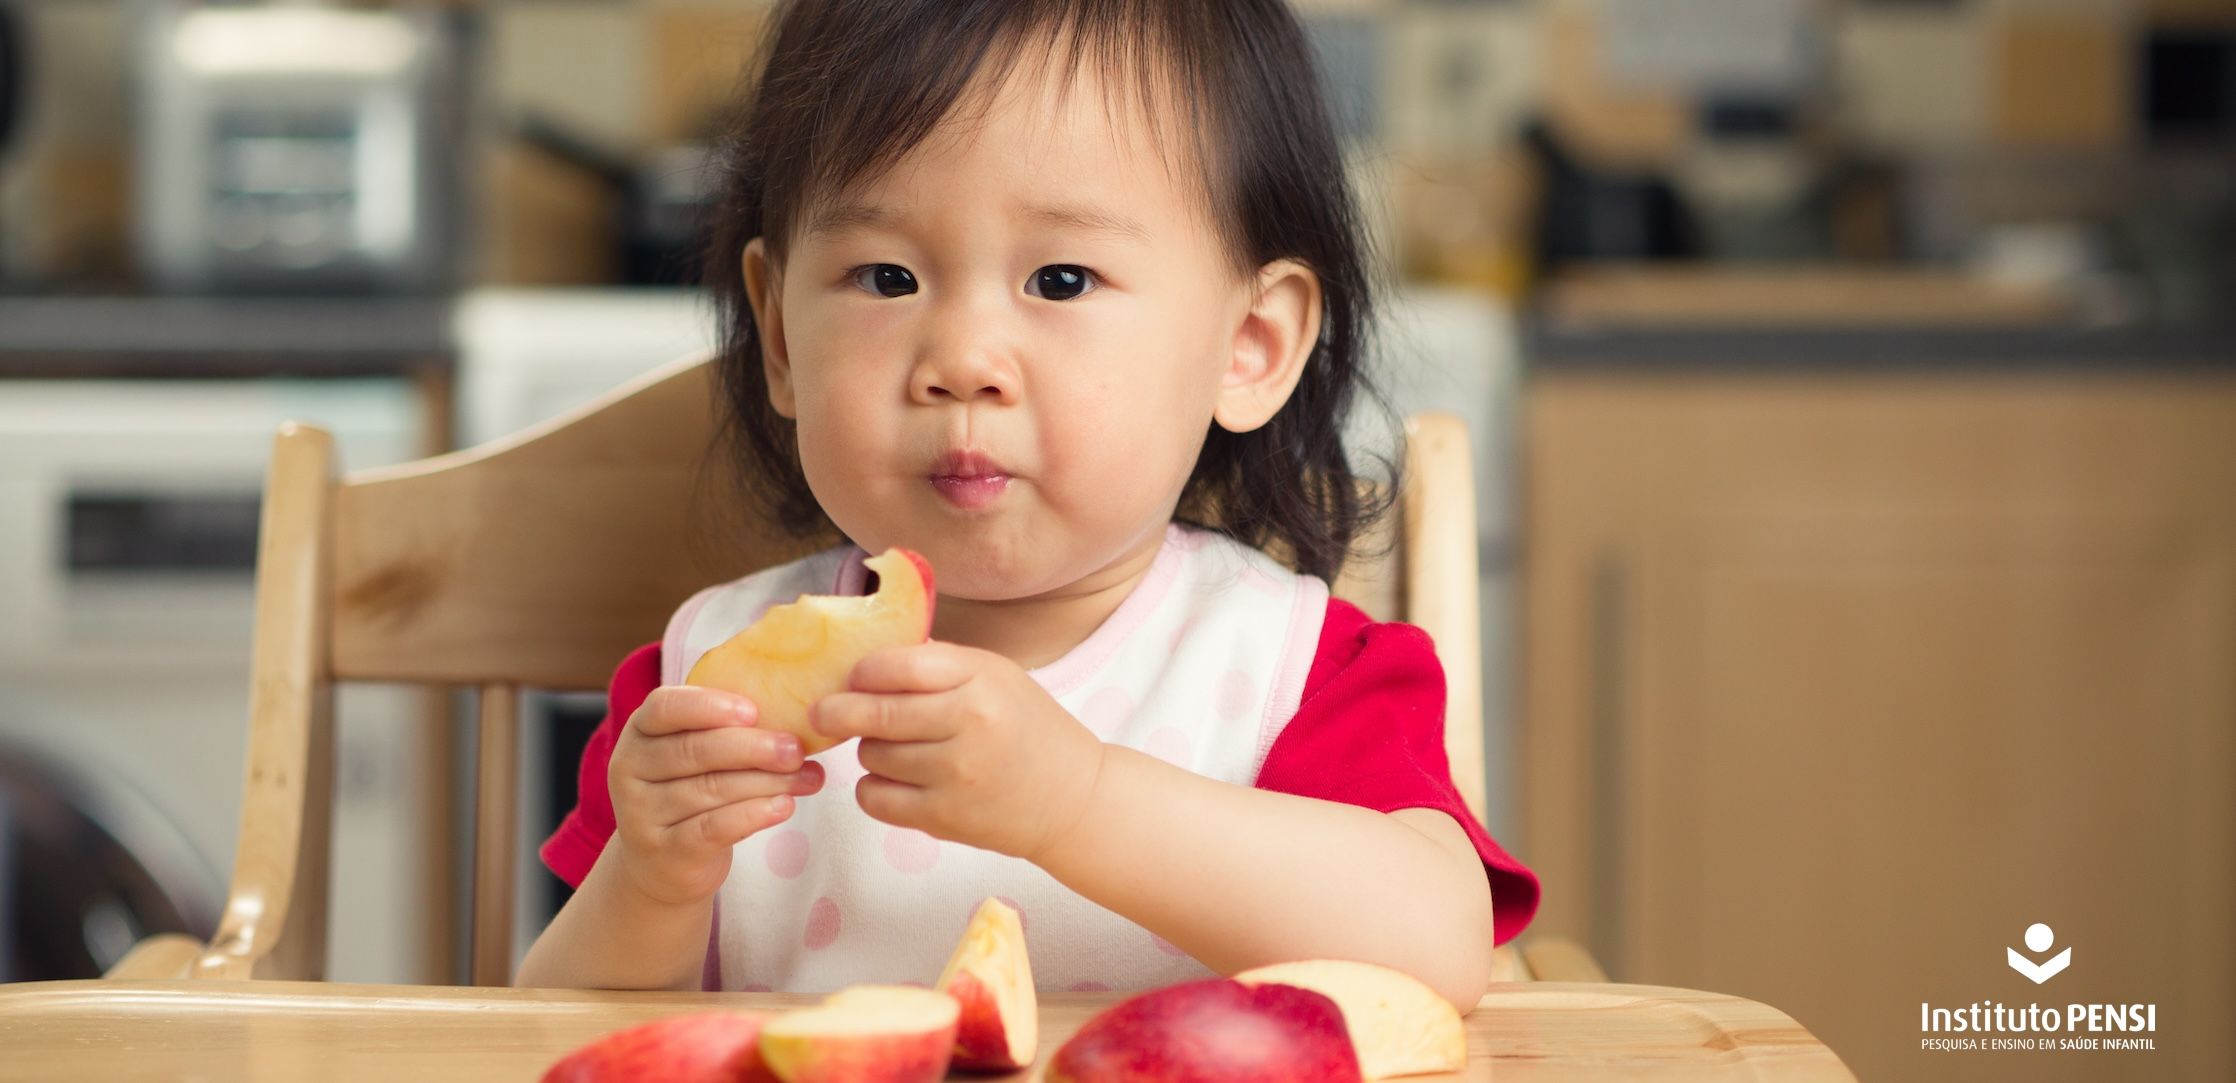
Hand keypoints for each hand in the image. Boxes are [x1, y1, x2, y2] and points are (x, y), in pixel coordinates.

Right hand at [607, 686, 826, 906]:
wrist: (662, 864)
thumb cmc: (690, 793)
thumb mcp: (697, 756)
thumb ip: (728, 732)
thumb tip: (797, 718)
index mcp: (640, 732)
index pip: (664, 707)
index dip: (709, 706)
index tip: (754, 711)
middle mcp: (630, 769)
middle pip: (696, 751)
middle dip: (754, 748)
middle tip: (796, 750)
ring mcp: (641, 814)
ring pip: (711, 789)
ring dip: (767, 782)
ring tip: (806, 777)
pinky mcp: (665, 851)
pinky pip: (713, 828)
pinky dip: (753, 814)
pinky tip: (784, 806)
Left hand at [811, 642, 1106, 860]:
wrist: (1072, 797)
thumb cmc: (1028, 728)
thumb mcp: (995, 676)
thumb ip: (938, 664)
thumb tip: (868, 656)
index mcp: (980, 679)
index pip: (898, 665)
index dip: (864, 671)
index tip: (855, 676)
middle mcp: (968, 723)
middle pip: (874, 713)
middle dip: (837, 711)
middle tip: (823, 711)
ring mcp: (954, 774)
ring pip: (872, 755)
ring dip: (871, 751)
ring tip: (896, 748)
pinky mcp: (943, 817)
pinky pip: (874, 798)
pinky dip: (873, 788)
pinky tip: (894, 780)